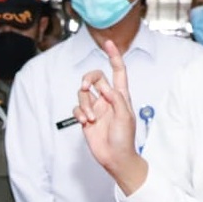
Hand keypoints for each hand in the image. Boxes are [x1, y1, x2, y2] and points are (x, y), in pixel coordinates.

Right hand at [74, 40, 147, 193]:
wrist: (115, 158)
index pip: (118, 71)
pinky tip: (87, 122)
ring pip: (83, 93)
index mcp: (121, 95)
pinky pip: (77, 108)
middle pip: (95, 78)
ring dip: (84, 104)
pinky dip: (80, 113)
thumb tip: (104, 87)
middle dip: (88, 79)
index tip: (108, 43)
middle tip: (86, 87)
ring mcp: (96, 108)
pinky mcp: (86, 118)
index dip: (114, 56)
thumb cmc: (125, 139)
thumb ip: (116, 99)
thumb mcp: (125, 116)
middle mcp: (107, 99)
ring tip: (90, 117)